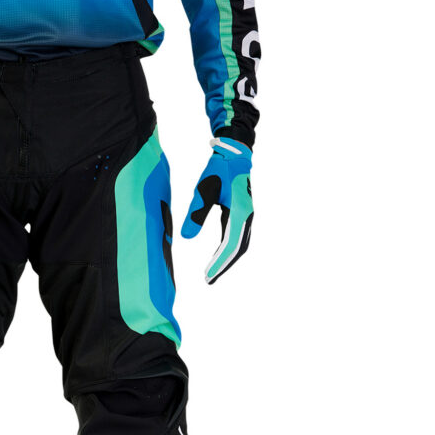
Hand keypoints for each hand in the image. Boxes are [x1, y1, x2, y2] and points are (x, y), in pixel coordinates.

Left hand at [180, 138, 253, 283]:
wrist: (234, 154)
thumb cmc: (218, 170)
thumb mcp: (203, 190)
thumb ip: (196, 213)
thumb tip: (186, 237)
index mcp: (240, 212)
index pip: (230, 245)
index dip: (219, 262)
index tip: (207, 275)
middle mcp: (247, 216)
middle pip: (238, 249)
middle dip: (223, 266)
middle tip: (208, 280)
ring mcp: (246, 215)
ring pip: (239, 245)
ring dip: (227, 260)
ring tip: (212, 273)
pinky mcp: (242, 214)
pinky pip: (236, 237)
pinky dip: (227, 249)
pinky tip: (217, 256)